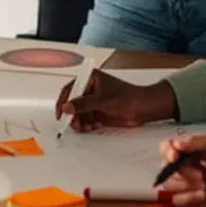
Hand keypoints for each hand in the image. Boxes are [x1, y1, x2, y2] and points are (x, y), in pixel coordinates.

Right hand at [56, 69, 177, 131]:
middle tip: (72, 123)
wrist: (144, 109)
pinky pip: (85, 120)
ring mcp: (94, 102)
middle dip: (71, 114)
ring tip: (83, 127)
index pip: (70, 89)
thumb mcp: (103, 100)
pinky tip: (91, 127)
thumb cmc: (129, 97)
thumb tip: (67, 107)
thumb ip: (83, 104)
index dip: (63, 101)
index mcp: (90, 79)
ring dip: (78, 121)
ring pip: (78, 113)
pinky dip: (86, 125)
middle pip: (72, 103)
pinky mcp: (98, 113)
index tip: (61, 112)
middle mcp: (90, 90)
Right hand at [159, 133, 205, 206]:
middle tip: (199, 176)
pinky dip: (186, 197)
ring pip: (169, 183)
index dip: (167, 151)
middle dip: (180, 171)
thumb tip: (176, 144)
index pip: (167, 147)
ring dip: (183, 184)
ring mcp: (189, 185)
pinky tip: (201, 196)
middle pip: (166, 167)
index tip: (175, 156)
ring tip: (203, 186)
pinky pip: (177, 200)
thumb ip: (197, 141)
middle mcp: (188, 166)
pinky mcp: (193, 201)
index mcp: (193, 151)